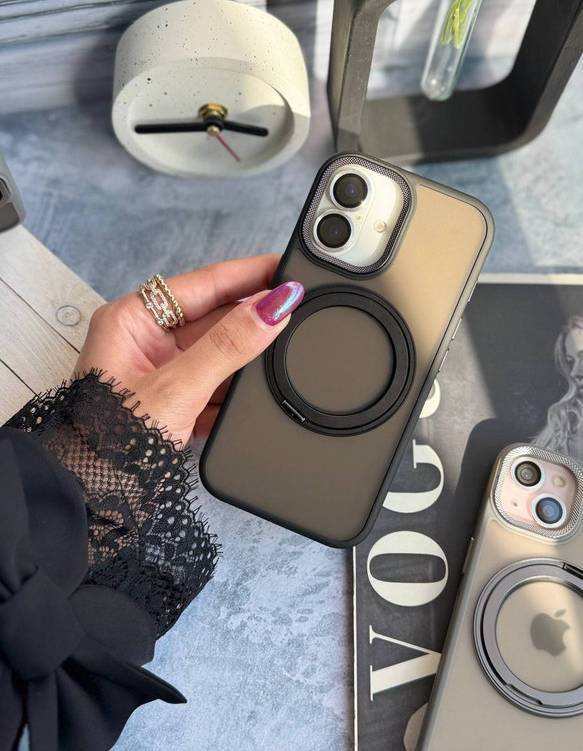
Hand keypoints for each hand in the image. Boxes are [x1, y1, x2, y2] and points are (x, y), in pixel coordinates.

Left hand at [75, 256, 303, 445]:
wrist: (97, 501)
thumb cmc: (108, 444)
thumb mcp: (176, 389)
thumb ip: (228, 347)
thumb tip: (271, 309)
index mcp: (133, 320)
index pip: (203, 284)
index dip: (248, 274)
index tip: (286, 269)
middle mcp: (147, 342)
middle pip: (215, 318)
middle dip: (254, 320)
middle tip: (298, 309)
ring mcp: (163, 373)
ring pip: (221, 354)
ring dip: (248, 360)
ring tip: (283, 354)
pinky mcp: (176, 403)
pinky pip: (218, 384)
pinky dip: (237, 391)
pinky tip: (257, 391)